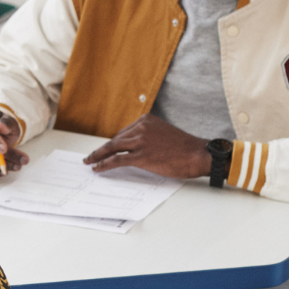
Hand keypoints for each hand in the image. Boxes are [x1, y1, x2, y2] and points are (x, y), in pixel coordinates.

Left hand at [85, 115, 212, 177]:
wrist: (198, 154)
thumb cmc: (185, 147)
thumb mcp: (163, 133)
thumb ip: (147, 136)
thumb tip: (132, 147)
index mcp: (145, 120)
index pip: (124, 132)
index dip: (114, 143)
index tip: (106, 149)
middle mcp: (140, 128)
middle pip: (116, 139)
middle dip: (102, 149)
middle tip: (91, 156)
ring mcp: (140, 141)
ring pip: (112, 148)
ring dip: (98, 156)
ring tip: (89, 162)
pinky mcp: (141, 155)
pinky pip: (117, 159)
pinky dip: (104, 163)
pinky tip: (97, 168)